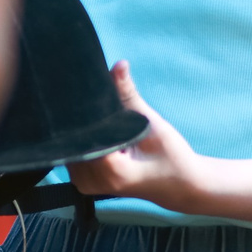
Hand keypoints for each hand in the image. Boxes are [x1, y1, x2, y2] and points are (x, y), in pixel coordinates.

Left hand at [65, 62, 208, 212]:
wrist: (180, 186)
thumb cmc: (172, 158)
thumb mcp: (153, 124)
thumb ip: (129, 96)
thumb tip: (118, 64)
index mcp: (110, 170)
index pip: (82, 133)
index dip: (81, 111)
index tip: (79, 89)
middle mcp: (93, 181)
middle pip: (73, 140)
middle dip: (80, 118)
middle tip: (86, 94)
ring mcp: (86, 184)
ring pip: (71, 146)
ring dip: (80, 129)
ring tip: (93, 110)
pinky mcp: (85, 182)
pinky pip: (74, 154)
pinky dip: (82, 140)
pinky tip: (92, 126)